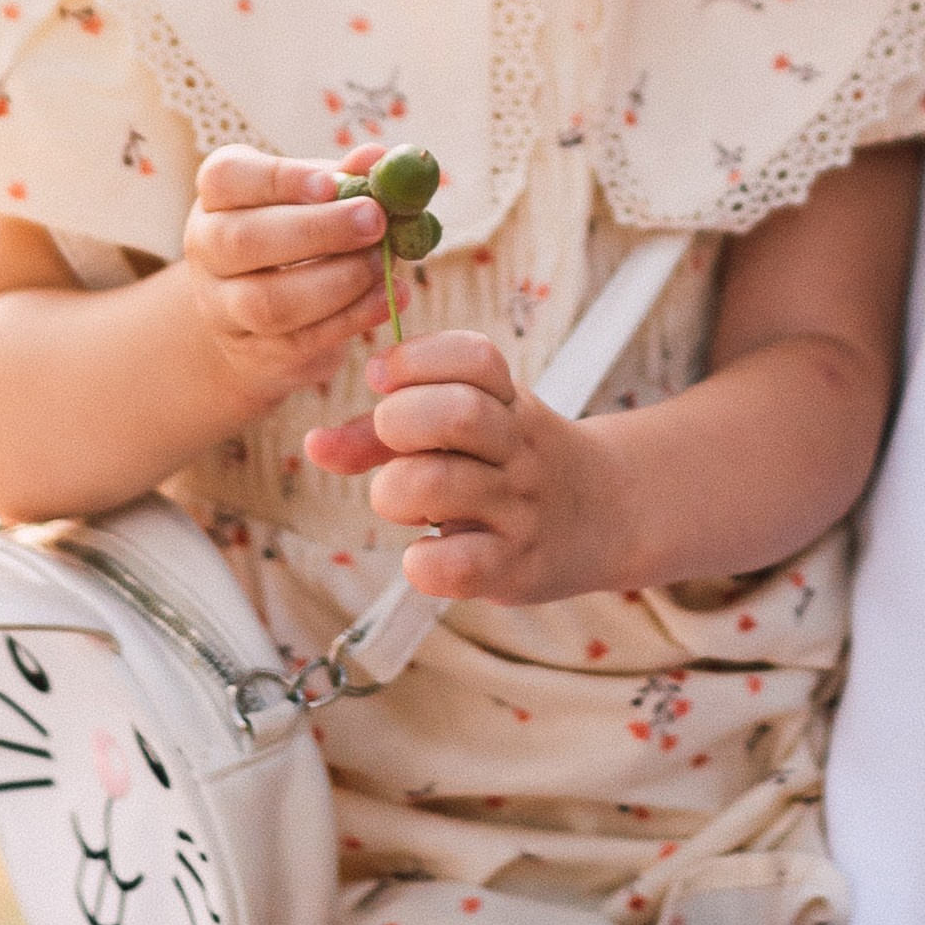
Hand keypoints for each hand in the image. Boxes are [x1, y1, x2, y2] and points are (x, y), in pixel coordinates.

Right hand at [180, 142, 391, 409]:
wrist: (264, 315)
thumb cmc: (296, 233)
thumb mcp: (314, 198)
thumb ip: (345, 178)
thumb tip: (378, 159)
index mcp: (219, 196)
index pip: (227, 178)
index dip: (280, 179)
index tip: (333, 183)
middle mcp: (207, 248)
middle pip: (243, 240)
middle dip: (317, 231)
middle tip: (375, 222)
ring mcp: (222, 306)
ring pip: (268, 302)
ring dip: (337, 283)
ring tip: (383, 265)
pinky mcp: (253, 352)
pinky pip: (300, 341)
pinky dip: (352, 319)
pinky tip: (390, 298)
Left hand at [305, 330, 637, 605]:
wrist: (608, 516)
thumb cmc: (511, 466)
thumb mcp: (469, 429)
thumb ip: (384, 434)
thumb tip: (315, 444)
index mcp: (510, 401)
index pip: (474, 358)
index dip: (416, 358)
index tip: (382, 376)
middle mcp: (519, 449)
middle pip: (458, 414)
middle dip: (400, 421)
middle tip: (391, 441)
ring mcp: (520, 508)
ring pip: (442, 485)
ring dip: (397, 491)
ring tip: (400, 500)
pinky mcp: (516, 567)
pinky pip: (455, 565)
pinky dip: (422, 561)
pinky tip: (424, 554)